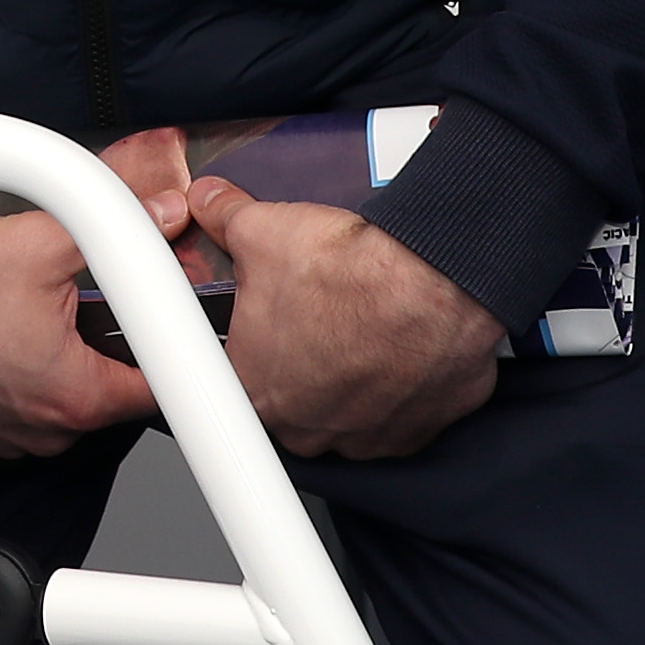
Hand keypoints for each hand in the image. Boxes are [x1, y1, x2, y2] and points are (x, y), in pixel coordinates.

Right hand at [0, 210, 168, 464]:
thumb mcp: (38, 242)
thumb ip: (112, 228)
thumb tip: (158, 214)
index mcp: (76, 397)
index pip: (159, 384)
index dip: (164, 344)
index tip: (160, 323)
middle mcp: (45, 433)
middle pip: (107, 390)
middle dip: (98, 345)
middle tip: (71, 302)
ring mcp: (5, 441)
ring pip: (57, 400)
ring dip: (51, 363)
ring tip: (19, 317)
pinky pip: (13, 410)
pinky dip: (10, 378)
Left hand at [179, 176, 500, 460]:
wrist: (436, 285)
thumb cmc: (350, 273)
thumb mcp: (261, 229)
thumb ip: (223, 217)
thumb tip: (208, 203)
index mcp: (257, 391)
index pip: (240, 375)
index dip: (256, 340)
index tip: (273, 319)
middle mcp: (307, 429)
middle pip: (295, 398)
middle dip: (304, 361)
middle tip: (320, 316)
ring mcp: (364, 440)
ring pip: (349, 412)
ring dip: (354, 379)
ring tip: (363, 328)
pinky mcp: (415, 435)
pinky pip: (401, 417)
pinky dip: (402, 388)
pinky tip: (402, 348)